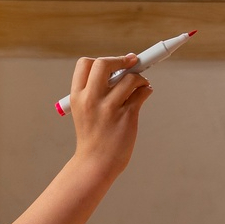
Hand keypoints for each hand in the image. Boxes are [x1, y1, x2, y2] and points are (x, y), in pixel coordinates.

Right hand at [68, 53, 152, 172]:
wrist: (95, 163)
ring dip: (140, 78)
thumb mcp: (84, 110)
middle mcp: (91, 100)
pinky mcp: (126, 117)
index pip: (85, 64)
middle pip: (104, 64)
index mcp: (77, 96)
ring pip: (129, 78)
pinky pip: (142, 93)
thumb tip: (124, 66)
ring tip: (142, 85)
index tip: (117, 63)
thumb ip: (97, 90)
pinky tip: (146, 93)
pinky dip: (147, 90)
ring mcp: (109, 108)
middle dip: (121, 60)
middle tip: (133, 62)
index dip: (103, 60)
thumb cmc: (93, 136)